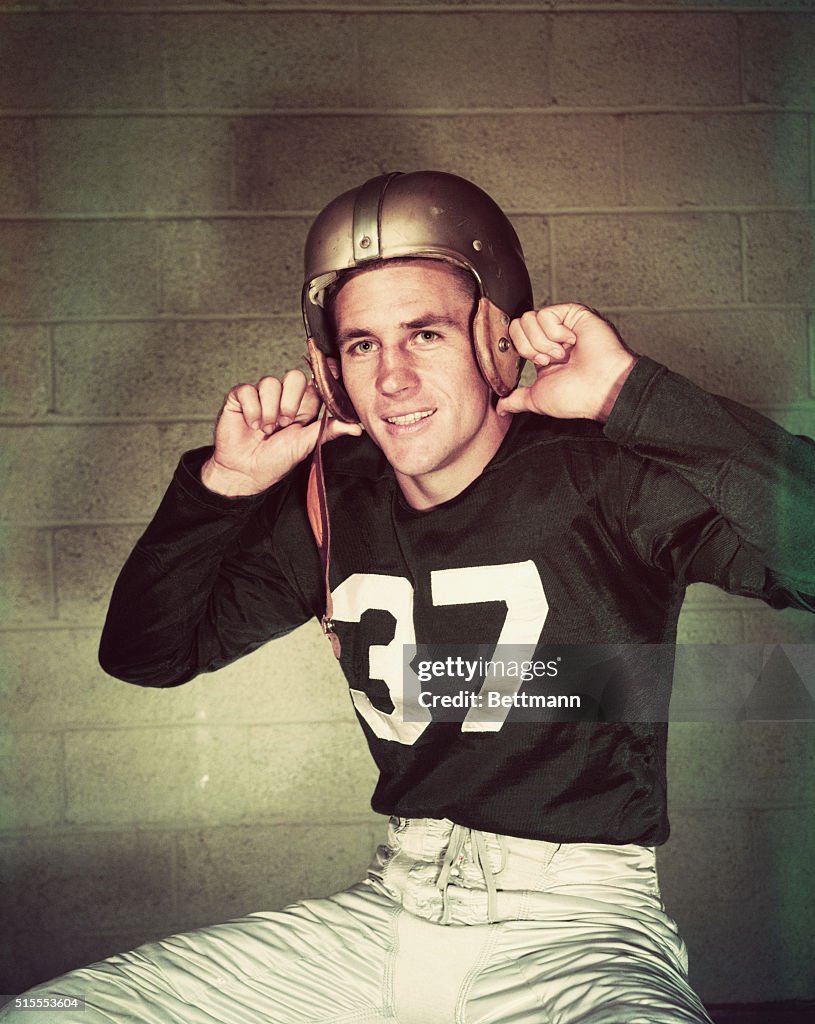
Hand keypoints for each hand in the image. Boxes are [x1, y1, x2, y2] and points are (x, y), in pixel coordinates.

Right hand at [201, 369, 361, 495]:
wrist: (246, 473)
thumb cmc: (276, 461)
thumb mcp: (306, 445)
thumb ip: (329, 431)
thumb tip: (357, 429)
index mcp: (303, 407)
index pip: (314, 383)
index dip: (319, 379)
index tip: (324, 379)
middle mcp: (283, 398)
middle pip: (294, 376)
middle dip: (291, 400)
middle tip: (286, 422)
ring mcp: (261, 396)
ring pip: (270, 382)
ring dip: (269, 410)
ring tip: (267, 429)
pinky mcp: (240, 398)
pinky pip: (248, 390)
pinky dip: (252, 411)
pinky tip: (252, 425)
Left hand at [496, 304, 637, 422]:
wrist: (602, 388)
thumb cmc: (577, 396)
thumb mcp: (537, 400)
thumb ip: (516, 400)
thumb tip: (500, 408)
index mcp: (541, 354)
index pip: (514, 339)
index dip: (519, 351)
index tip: (537, 364)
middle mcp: (550, 338)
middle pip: (518, 325)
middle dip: (530, 347)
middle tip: (550, 360)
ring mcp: (561, 324)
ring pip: (529, 319)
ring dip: (544, 342)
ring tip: (562, 354)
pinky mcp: (573, 313)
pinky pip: (547, 314)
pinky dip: (556, 333)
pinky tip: (571, 342)